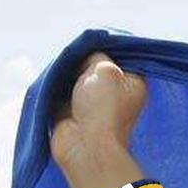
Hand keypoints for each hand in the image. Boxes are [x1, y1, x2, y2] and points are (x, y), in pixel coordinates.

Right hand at [51, 53, 146, 173]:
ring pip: (76, 73)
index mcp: (132, 82)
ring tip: (64, 67)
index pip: (119, 54)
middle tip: (76, 55)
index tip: (92, 42)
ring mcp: (92, 100)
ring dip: (68, 69)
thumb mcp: (106, 69)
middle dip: (83, 57)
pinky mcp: (71, 108)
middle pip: (95, 62)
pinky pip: (62, 86)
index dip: (105, 45)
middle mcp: (114, 91)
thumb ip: (96, 54)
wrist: (85, 145)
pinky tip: (55, 77)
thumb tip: (85, 55)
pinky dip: (57, 81)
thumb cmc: (103, 109)